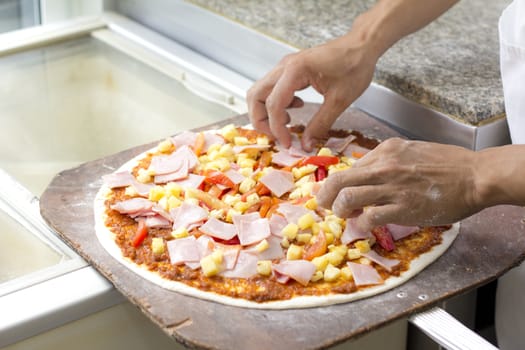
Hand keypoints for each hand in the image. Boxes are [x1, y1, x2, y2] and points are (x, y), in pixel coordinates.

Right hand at [247, 33, 377, 150]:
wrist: (362, 46)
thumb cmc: (354, 66)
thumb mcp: (340, 100)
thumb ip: (320, 124)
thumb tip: (306, 145)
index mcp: (295, 71)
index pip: (274, 104)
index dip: (277, 128)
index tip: (288, 143)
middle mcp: (285, 66)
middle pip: (256, 96)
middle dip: (261, 120)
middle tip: (278, 136)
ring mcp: (285, 66)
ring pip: (261, 92)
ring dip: (267, 112)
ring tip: (288, 123)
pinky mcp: (290, 69)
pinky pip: (273, 88)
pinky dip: (277, 103)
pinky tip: (297, 107)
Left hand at [316, 138, 484, 230]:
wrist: (476, 176)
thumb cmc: (448, 164)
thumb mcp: (411, 152)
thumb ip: (388, 162)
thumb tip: (367, 176)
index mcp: (386, 150)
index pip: (349, 167)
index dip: (336, 183)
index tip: (332, 193)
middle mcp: (384, 166)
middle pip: (338, 180)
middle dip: (324, 196)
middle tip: (323, 206)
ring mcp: (392, 187)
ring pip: (348, 198)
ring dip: (340, 211)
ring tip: (345, 216)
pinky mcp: (403, 208)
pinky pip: (370, 218)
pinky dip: (361, 225)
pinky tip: (365, 226)